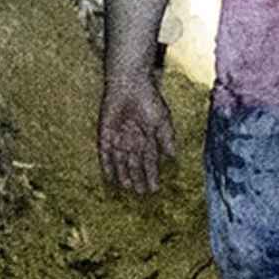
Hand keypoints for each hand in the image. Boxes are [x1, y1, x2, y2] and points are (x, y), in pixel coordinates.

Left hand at [98, 70, 175, 193]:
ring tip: (128, 187)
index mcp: (148, 138)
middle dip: (138, 178)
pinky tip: (109, 176)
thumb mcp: (163, 119)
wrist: (129, 84)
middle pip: (135, 164)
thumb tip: (173, 157)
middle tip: (141, 193)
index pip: (150, 161)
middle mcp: (133, 141)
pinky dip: (107, 164)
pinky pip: (105, 152)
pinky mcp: (105, 133)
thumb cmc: (149, 99)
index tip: (155, 189)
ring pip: (121, 161)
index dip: (152, 175)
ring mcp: (118, 138)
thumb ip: (167, 138)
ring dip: (124, 174)